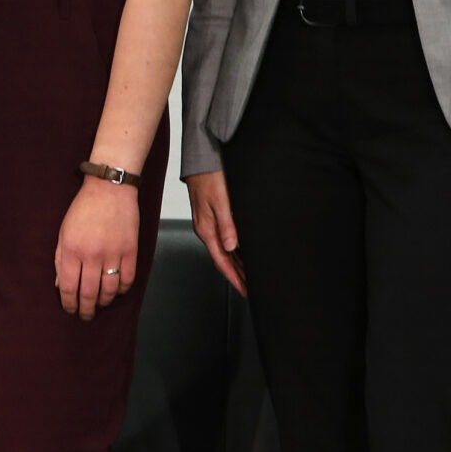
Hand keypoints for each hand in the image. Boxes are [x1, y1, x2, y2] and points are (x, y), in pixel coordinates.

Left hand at [54, 176, 138, 319]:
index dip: (69, 303)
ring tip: (100, 305)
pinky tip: (116, 291)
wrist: (109, 190)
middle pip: (89, 293)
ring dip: (104, 302)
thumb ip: (60, 260)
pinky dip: (122, 289)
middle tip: (85, 316)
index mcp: (71, 250)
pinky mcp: (130, 251)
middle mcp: (92, 255)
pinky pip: (128, 279)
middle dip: (86, 309)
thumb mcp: (63, 232)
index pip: (68, 287)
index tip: (70, 310)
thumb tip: (60, 285)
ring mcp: (113, 254)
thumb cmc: (82, 210)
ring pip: (110, 290)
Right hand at [183, 169, 245, 295]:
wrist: (200, 161)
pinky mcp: (212, 216)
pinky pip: (224, 240)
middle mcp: (206, 229)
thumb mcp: (221, 202)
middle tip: (250, 288)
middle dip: (237, 275)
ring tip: (249, 276)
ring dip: (237, 264)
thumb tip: (231, 247)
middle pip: (223, 259)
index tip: (245, 290)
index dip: (234, 277)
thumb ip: (226, 226)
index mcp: (207, 229)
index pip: (222, 260)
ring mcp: (208, 223)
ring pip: (225, 250)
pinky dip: (234, 251)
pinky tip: (242, 252)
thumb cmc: (209, 178)